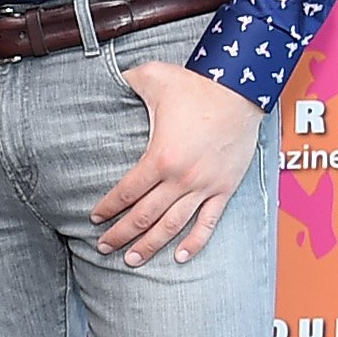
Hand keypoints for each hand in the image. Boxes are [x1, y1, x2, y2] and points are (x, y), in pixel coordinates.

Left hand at [93, 60, 261, 266]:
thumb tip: (104, 76)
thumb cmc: (196, 84)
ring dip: (150, 245)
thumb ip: (124, 81)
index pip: (126, 192)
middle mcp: (181, 178)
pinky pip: (208, 222)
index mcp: (160, 157)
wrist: (242, 90)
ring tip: (132, 259)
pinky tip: (179, 257)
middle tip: (103, 246)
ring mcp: (205, 186)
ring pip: (172, 226)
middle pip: (144, 216)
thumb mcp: (152, 77)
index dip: (108, 208)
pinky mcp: (225, 188)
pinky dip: (194, 242)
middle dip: (121, 234)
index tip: (95, 218)